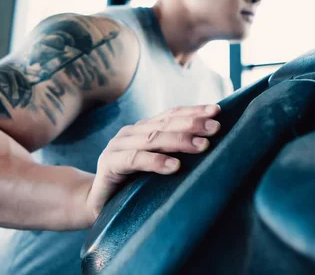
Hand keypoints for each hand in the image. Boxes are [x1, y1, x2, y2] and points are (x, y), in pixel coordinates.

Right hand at [86, 104, 221, 220]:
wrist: (97, 203)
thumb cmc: (133, 185)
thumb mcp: (156, 165)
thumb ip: (173, 152)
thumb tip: (210, 144)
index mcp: (144, 129)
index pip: (171, 114)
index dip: (193, 111)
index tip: (217, 111)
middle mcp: (131, 132)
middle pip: (165, 123)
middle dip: (193, 124)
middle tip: (215, 128)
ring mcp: (118, 146)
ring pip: (153, 138)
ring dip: (180, 140)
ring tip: (203, 146)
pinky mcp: (109, 164)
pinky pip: (135, 160)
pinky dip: (156, 161)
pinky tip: (175, 166)